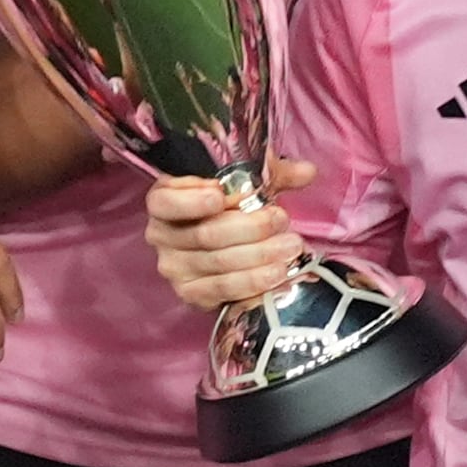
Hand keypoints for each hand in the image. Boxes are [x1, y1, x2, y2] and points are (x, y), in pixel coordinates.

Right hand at [145, 165, 311, 310]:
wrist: (228, 247)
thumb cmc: (233, 208)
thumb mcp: (248, 183)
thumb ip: (273, 174)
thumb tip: (306, 172)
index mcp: (164, 201)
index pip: (165, 202)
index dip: (191, 200)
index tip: (221, 195)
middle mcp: (160, 235)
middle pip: (205, 233)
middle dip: (250, 227)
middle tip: (282, 219)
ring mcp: (174, 268)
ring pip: (219, 262)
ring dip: (260, 255)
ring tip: (292, 246)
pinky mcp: (191, 294)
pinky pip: (223, 290)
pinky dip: (254, 282)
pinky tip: (279, 274)